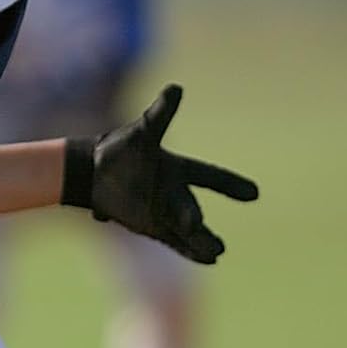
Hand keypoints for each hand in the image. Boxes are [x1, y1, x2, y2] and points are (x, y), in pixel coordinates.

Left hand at [62, 85, 258, 262]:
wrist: (92, 173)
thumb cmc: (119, 150)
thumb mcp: (141, 133)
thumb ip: (160, 115)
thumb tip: (176, 87)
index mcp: (178, 170)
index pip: (210, 177)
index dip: (230, 185)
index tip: (254, 193)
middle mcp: (175, 194)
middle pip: (192, 208)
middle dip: (198, 222)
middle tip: (211, 234)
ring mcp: (165, 213)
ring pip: (188, 230)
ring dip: (201, 240)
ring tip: (217, 251)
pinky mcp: (152, 227)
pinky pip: (174, 241)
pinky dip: (189, 250)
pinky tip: (208, 259)